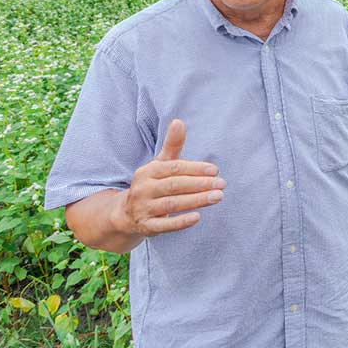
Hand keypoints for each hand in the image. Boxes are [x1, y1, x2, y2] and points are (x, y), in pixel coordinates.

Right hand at [111, 119, 224, 237]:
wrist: (126, 214)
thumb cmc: (152, 184)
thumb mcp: (160, 164)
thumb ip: (172, 145)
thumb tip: (179, 121)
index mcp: (147, 172)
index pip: (174, 168)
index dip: (195, 168)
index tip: (215, 170)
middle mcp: (143, 189)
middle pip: (174, 186)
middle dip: (200, 184)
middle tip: (222, 184)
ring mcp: (143, 209)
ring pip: (172, 204)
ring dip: (196, 201)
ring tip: (218, 197)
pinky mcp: (146, 226)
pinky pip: (164, 225)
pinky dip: (180, 222)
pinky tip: (197, 217)